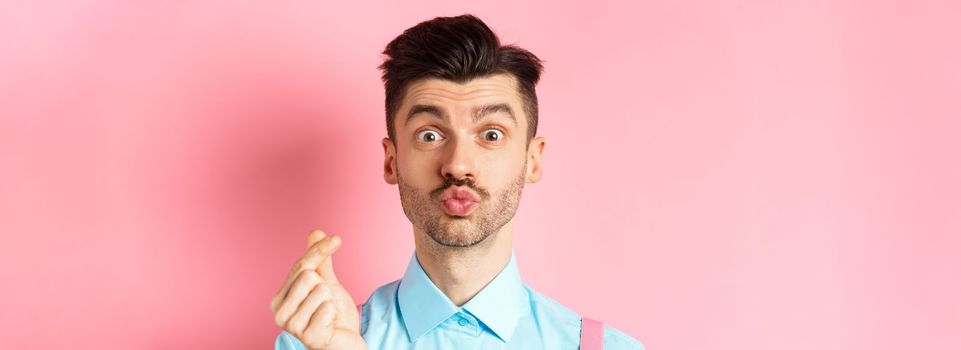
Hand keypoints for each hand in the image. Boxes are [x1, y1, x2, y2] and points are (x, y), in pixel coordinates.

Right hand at [270, 230, 365, 349]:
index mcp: (279, 297)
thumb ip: (319, 260)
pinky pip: (328, 308)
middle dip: (325, 286)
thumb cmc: (331, 314)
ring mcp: (292, 326)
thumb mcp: (326, 282)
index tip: (337, 238)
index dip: (320, 250)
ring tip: (327, 315)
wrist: (344, 342)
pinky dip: (334, 313)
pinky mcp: (309, 336)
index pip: (300, 265)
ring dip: (331, 301)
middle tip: (325, 303)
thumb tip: (316, 231)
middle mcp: (279, 312)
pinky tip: (330, 324)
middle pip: (308, 276)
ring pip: (320, 290)